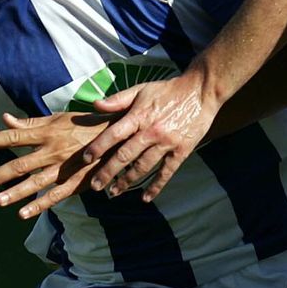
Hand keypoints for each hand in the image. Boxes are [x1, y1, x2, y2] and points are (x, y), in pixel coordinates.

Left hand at [0, 111, 108, 219]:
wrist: (120, 136)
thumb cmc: (86, 125)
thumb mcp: (59, 118)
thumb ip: (31, 122)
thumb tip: (6, 119)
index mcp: (47, 132)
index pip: (13, 136)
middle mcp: (52, 150)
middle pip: (19, 164)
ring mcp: (64, 168)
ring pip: (35, 182)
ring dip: (15, 193)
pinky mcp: (76, 182)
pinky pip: (55, 196)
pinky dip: (39, 205)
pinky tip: (22, 213)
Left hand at [83, 71, 215, 200]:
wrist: (201, 92)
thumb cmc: (168, 90)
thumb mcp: (141, 89)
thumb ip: (118, 99)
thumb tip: (95, 105)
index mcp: (139, 116)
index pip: (113, 135)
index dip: (98, 147)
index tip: (86, 159)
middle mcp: (151, 132)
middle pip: (125, 156)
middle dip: (108, 172)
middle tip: (95, 186)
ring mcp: (167, 143)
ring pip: (143, 167)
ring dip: (127, 181)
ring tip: (114, 192)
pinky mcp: (182, 151)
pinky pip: (167, 172)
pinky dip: (156, 186)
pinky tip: (146, 197)